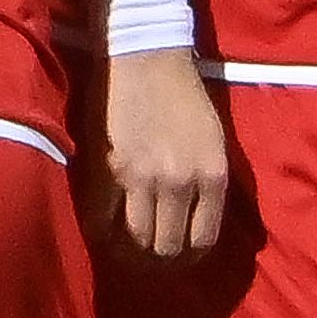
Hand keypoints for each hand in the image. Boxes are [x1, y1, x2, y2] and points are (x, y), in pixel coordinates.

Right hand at [85, 47, 229, 261]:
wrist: (147, 55)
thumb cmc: (184, 95)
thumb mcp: (215, 142)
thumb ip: (209, 184)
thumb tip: (196, 225)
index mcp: (212, 176)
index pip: (202, 240)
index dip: (188, 257)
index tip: (178, 257)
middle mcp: (180, 183)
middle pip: (167, 248)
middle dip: (159, 261)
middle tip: (149, 259)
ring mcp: (142, 179)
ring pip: (136, 241)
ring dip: (130, 253)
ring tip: (125, 250)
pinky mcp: (108, 170)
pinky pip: (102, 220)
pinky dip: (103, 234)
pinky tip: (104, 233)